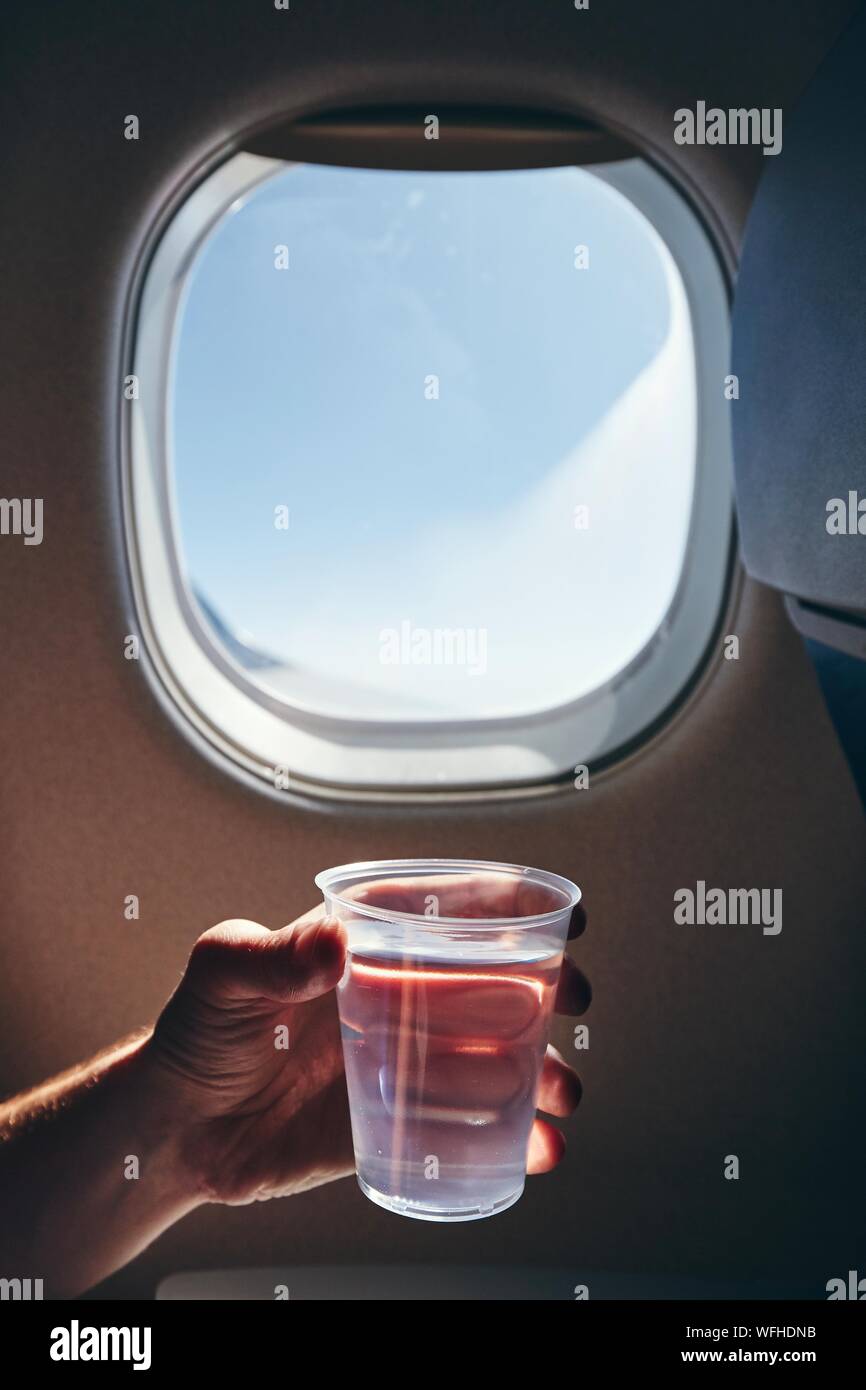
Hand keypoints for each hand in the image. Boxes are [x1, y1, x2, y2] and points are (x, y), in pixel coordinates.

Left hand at [144, 883, 590, 1206]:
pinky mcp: (400, 1120)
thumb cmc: (197, 1033)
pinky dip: (513, 1137)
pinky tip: (536, 1148)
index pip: (449, 911)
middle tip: (573, 1001)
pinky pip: (470, 1126)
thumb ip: (271, 956)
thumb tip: (331, 944)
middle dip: (548, 987)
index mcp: (364, 942)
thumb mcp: (224, 975)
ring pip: (495, 1055)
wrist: (179, 1129)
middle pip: (493, 980)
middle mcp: (396, 995)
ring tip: (562, 1092)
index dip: (514, 907)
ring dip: (542, 1068)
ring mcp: (404, 1060)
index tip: (565, 918)